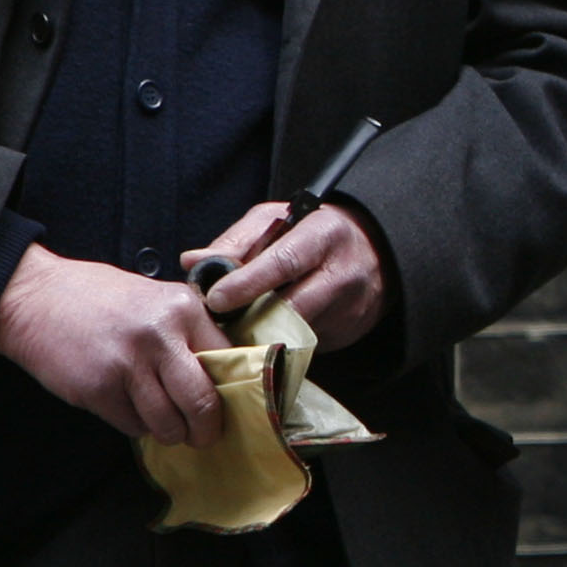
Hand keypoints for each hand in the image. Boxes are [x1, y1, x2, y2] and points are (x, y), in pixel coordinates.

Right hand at [0, 243, 231, 445]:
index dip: (230, 389)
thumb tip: (220, 372)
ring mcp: (127, 365)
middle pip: (202, 402)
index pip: (226, 360)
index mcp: (183, 308)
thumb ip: (187, 330)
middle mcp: (160, 336)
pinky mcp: (98, 390)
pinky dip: (135, 424)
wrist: (35, 297)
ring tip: (166, 425)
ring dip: (170, 433)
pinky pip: (132, 426)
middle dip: (206, 429)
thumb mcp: (155, 298)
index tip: (227, 404)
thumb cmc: (99, 298)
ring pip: (167, 423)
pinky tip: (127, 406)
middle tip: (204, 436)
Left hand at [184, 201, 388, 350]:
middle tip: (216, 327)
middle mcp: (341, 272)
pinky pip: (304, 344)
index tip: (216, 299)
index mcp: (322, 235)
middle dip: (250, 320)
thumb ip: (236, 242)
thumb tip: (192, 261)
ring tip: (237, 332)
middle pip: (291, 307)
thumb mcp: (276, 222)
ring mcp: (349, 307)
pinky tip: (266, 335)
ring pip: (294, 333)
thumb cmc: (312, 233)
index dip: (246, 283)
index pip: (283, 261)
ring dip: (261, 335)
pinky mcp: (348, 333)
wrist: (373, 253)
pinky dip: (279, 343)